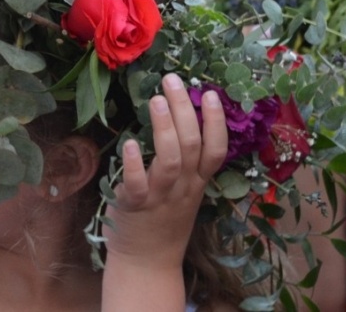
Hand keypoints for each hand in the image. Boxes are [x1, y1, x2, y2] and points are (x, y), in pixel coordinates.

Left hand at [105, 73, 226, 266]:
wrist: (147, 264)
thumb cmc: (164, 220)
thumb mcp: (186, 192)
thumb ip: (188, 163)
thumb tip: (182, 118)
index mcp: (197, 183)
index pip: (216, 150)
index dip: (216, 122)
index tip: (210, 93)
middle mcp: (183, 188)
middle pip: (192, 146)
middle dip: (184, 110)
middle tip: (172, 80)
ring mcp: (160, 197)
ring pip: (170, 161)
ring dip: (164, 129)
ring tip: (156, 100)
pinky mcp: (133, 206)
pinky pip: (136, 185)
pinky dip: (134, 164)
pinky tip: (129, 143)